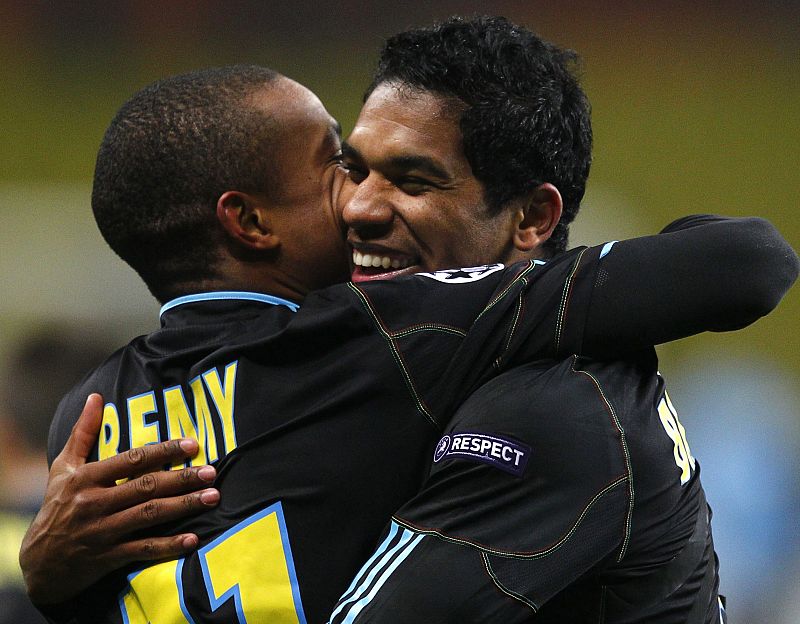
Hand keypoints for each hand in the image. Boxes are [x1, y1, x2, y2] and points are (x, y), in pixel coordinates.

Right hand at [19, 393, 219, 605]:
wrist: (37, 563)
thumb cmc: (56, 507)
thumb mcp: (63, 468)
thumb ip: (83, 432)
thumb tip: (97, 396)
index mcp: (86, 478)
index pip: (131, 460)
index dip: (163, 451)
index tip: (192, 444)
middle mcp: (94, 503)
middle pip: (146, 487)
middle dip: (182, 479)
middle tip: (211, 472)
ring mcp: (103, 532)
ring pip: (149, 516)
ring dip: (183, 506)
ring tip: (212, 497)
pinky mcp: (109, 558)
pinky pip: (143, 549)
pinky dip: (169, 545)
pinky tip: (193, 539)